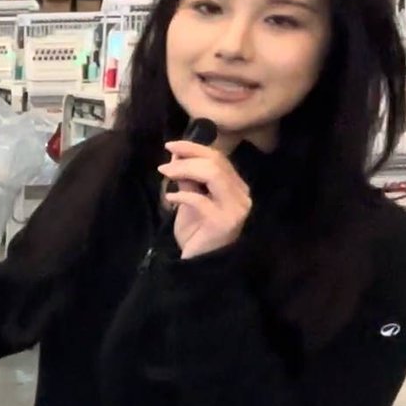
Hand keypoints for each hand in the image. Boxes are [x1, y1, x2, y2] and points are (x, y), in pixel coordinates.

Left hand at [157, 141, 252, 259]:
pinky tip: (170, 198)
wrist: (199, 261)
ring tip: (166, 175)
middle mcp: (241, 194)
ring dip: (185, 170)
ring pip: (213, 175)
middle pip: (217, 162)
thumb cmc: (196, 231)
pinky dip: (182, 195)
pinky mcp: (224, 222)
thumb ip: (187, 179)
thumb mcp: (189, 200)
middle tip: (164, 164)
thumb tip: (176, 154)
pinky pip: (201, 200)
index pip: (219, 157)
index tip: (171, 144)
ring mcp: (236, 208)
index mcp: (235, 186)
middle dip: (188, 157)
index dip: (194, 147)